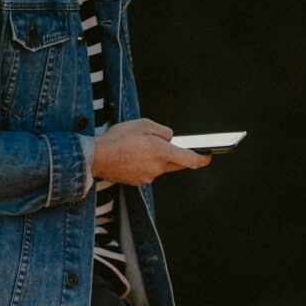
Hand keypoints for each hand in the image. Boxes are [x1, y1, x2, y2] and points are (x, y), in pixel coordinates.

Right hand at [92, 118, 210, 185]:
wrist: (97, 157)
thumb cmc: (119, 138)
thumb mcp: (143, 124)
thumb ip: (162, 130)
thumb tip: (170, 138)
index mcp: (162, 151)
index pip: (190, 159)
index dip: (202, 159)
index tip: (209, 156)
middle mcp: (158, 167)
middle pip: (175, 163)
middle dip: (175, 155)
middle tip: (165, 145)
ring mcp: (148, 177)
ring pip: (160, 167)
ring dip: (155, 158)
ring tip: (137, 147)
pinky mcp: (138, 182)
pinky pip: (147, 172)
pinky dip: (143, 164)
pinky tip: (131, 156)